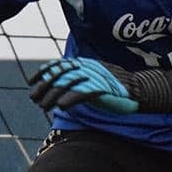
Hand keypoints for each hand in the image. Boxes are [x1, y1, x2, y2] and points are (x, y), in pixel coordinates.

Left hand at [27, 57, 141, 113]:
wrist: (140, 90)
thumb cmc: (115, 89)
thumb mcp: (93, 81)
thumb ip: (79, 81)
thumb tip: (59, 89)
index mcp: (85, 64)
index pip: (60, 64)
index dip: (44, 72)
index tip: (31, 81)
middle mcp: (88, 67)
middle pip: (61, 74)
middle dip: (44, 86)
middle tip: (33, 98)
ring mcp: (96, 76)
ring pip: (69, 84)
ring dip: (53, 95)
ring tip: (43, 106)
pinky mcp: (104, 88)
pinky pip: (84, 92)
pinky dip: (70, 98)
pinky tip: (60, 106)